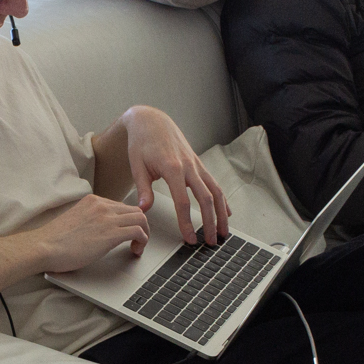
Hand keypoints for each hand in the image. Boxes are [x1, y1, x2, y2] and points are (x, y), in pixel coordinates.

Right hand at [35, 195, 150, 271]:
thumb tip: (98, 230)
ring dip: (144, 233)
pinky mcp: (111, 234)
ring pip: (141, 218)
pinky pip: (139, 231)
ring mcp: (107, 218)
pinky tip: (135, 250)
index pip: (121, 206)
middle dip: (140, 226)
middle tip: (136, 240)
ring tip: (138, 246)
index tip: (127, 232)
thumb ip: (89, 220)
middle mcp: (102, 205)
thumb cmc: (54, 240)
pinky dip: (142, 241)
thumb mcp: (75, 220)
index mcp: (92, 201)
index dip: (128, 220)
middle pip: (135, 210)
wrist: (44, 246)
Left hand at [121, 106, 230, 248]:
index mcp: (173, 168)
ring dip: (222, 213)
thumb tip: (144, 210)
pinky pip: (214, 184)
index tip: (189, 239)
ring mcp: (196, 165)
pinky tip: (227, 212)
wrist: (151, 121)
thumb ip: (143, 189)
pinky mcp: (199, 164)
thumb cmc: (142, 142)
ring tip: (224, 232)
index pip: (183, 201)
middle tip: (211, 242)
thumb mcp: (137, 165)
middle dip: (210, 222)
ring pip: (216, 191)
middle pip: (206, 199)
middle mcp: (189, 166)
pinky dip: (222, 199)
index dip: (187, 222)